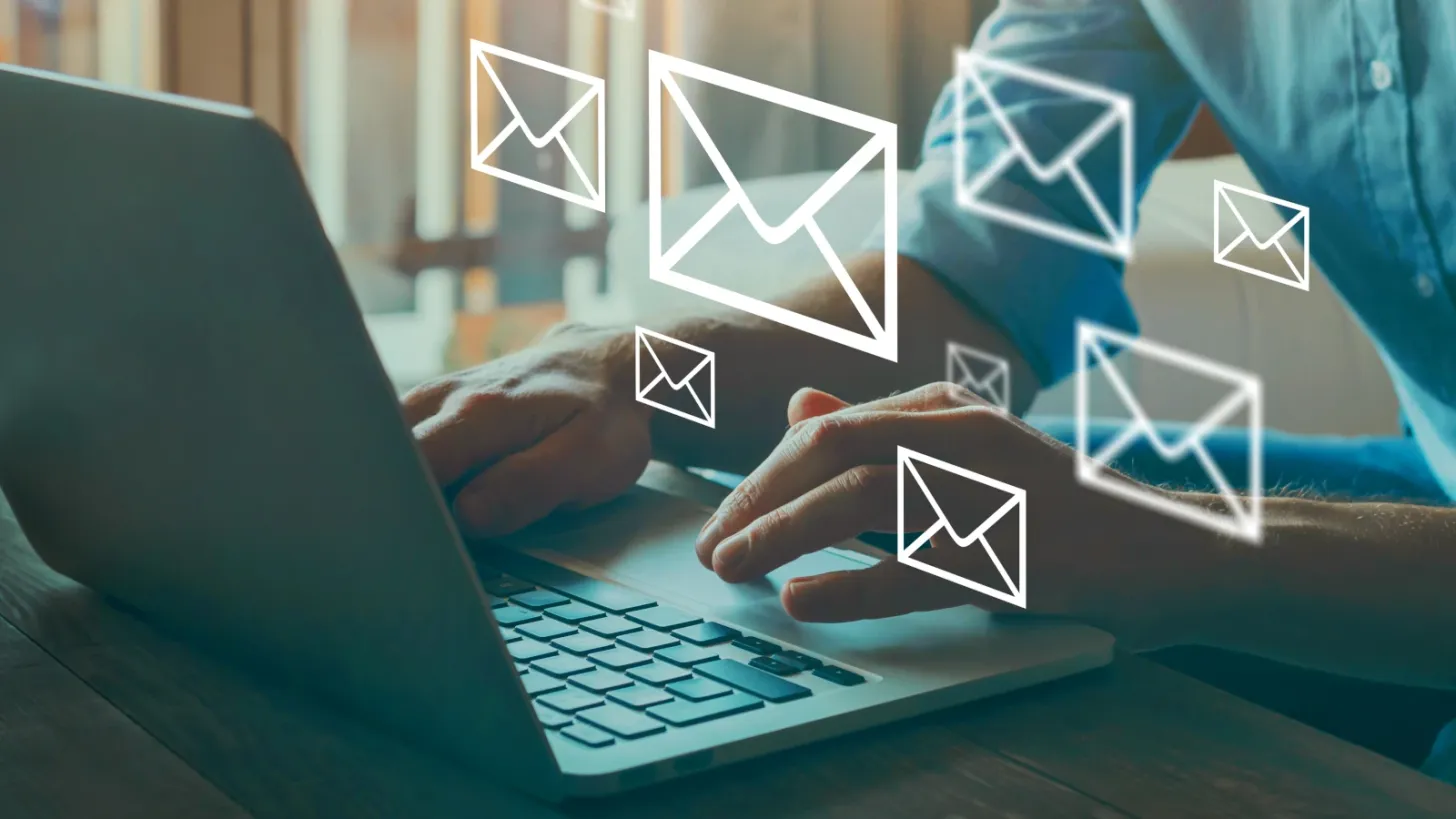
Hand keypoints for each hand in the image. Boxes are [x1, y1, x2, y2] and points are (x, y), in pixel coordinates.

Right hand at [402, 324, 651, 537]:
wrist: (611, 369)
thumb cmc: (603, 420)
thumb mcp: (586, 462)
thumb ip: (526, 487)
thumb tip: (467, 516)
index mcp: (477, 414)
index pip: (408, 467)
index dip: (402, 510)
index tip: (409, 545)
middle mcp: (444, 398)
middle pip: (381, 457)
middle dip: (386, 502)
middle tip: (402, 546)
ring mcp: (434, 398)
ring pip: (384, 448)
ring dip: (392, 486)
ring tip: (413, 523)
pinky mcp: (433, 407)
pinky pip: (398, 441)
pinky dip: (402, 472)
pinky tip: (423, 497)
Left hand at [694, 383, 1227, 647]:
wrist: (1175, 550)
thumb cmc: (1059, 509)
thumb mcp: (965, 455)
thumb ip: (883, 432)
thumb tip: (802, 405)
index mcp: (946, 408)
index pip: (826, 428)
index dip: (760, 474)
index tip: (719, 517)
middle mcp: (963, 435)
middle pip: (829, 451)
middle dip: (755, 498)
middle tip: (710, 547)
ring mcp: (991, 492)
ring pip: (860, 500)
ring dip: (782, 535)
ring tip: (732, 569)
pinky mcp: (1015, 556)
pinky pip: (915, 569)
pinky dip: (851, 586)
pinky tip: (804, 601)